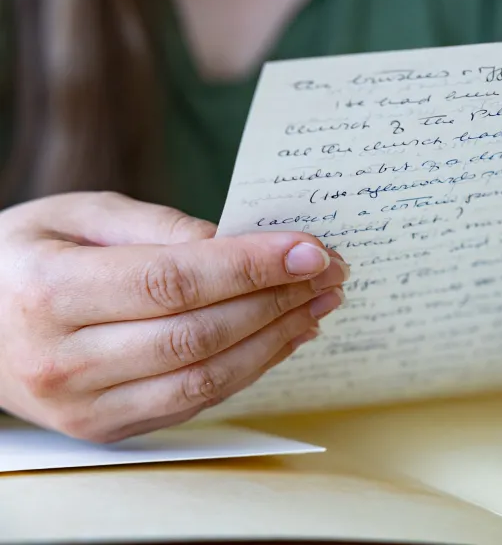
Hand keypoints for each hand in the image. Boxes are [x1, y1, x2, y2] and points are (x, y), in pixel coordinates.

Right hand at [0, 192, 347, 441]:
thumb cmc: (27, 254)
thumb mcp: (78, 214)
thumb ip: (157, 225)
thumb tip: (237, 243)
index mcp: (50, 291)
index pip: (173, 281)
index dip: (250, 267)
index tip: (311, 249)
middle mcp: (64, 360)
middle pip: (198, 334)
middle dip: (277, 300)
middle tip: (330, 272)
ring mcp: (84, 407)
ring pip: (205, 378)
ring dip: (276, 340)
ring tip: (320, 304)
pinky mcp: (106, 429)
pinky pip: (195, 402)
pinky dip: (249, 368)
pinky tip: (283, 335)